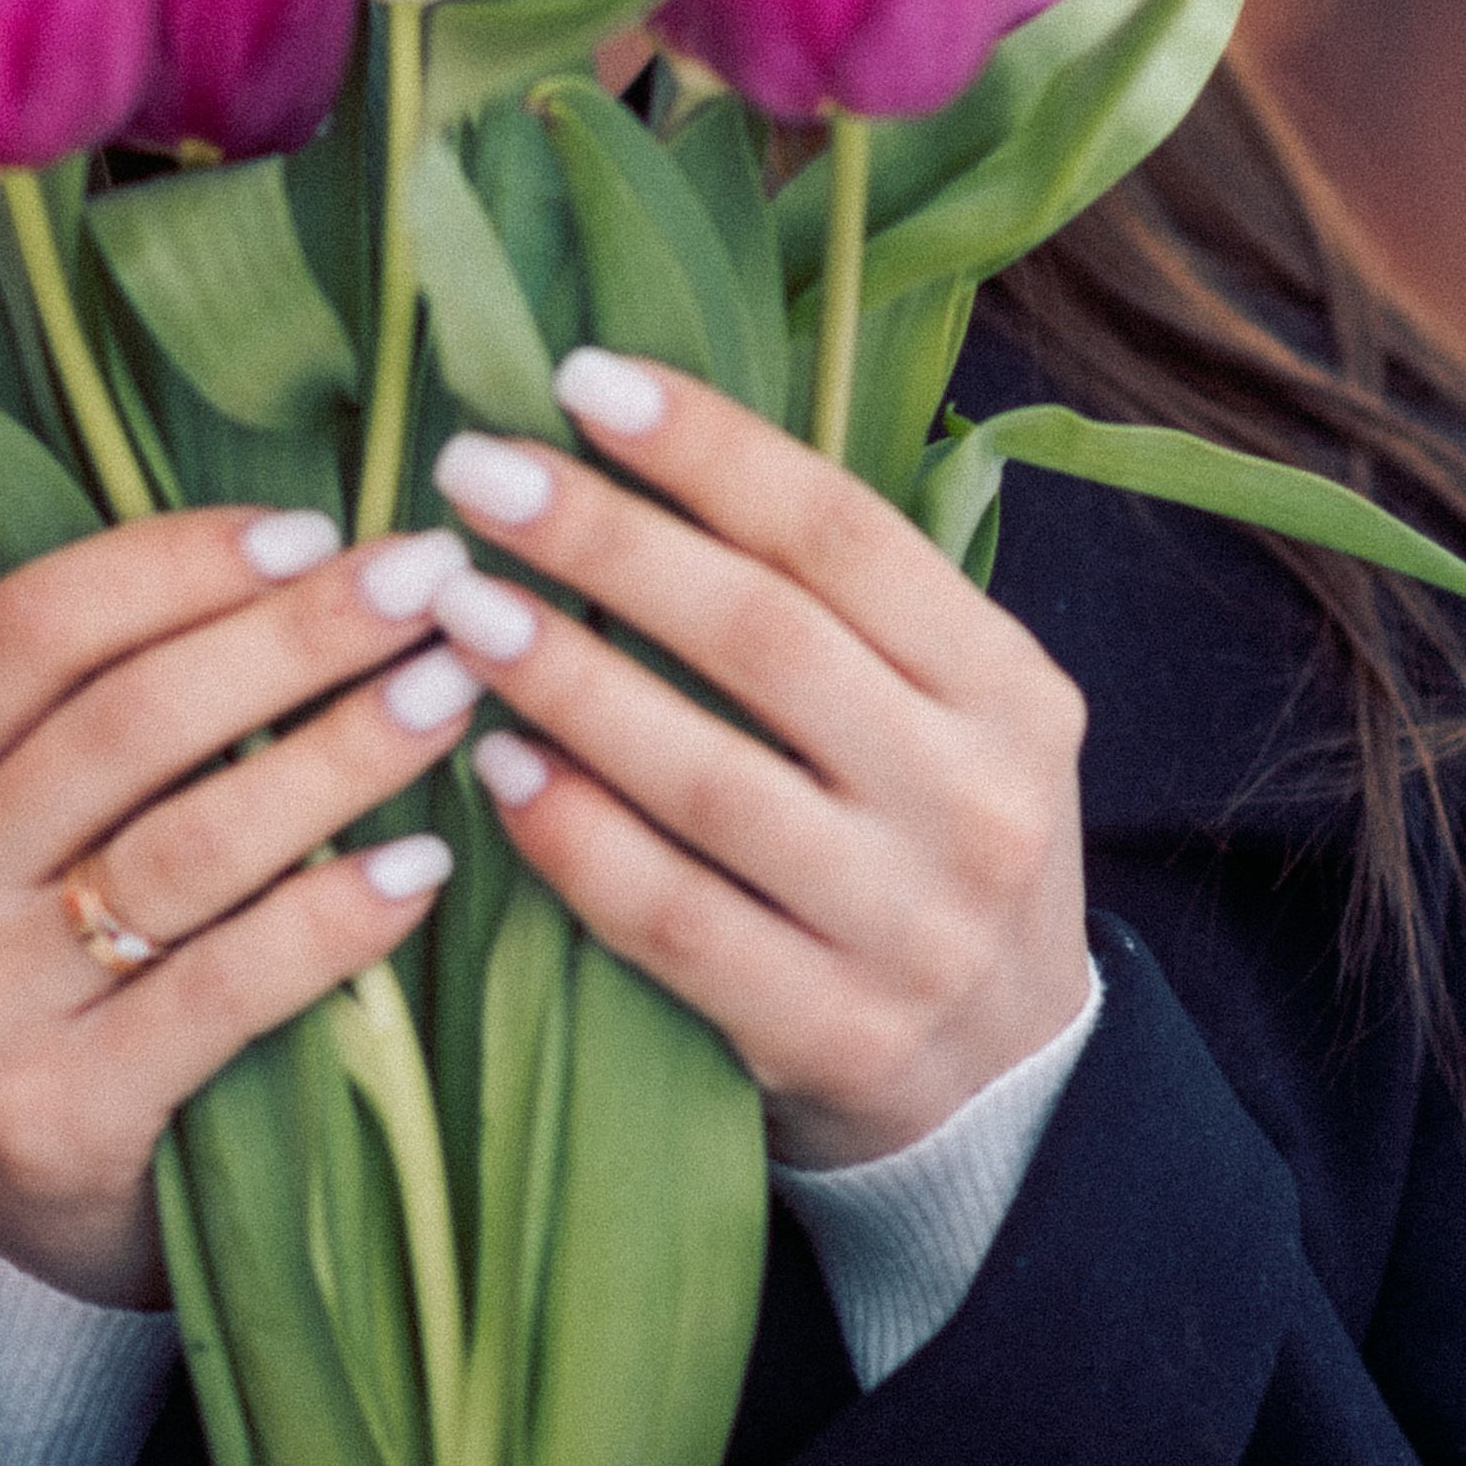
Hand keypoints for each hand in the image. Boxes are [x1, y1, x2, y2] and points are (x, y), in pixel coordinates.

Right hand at [0, 508, 483, 1304]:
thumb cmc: (55, 944)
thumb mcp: (27, 813)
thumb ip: (115, 696)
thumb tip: (316, 549)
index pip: (36, 625)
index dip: (182, 562)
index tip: (321, 526)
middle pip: (127, 720)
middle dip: (296, 636)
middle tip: (429, 583)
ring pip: (188, 846)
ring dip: (340, 756)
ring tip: (450, 691)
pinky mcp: (59, 1115)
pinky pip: (224, 992)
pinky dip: (334, 922)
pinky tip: (425, 866)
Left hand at [428, 355, 1089, 1167]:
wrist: (1001, 1087)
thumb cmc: (927, 838)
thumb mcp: (948, 708)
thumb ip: (835, 599)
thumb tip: (641, 431)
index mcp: (1009, 687)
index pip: (842, 535)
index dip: (708, 447)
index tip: (581, 378)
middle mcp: (974, 801)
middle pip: (765, 638)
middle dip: (605, 539)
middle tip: (472, 468)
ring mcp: (906, 929)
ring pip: (708, 780)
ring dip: (566, 678)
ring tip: (455, 602)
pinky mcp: (827, 1035)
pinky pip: (672, 920)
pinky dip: (574, 836)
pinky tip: (490, 764)